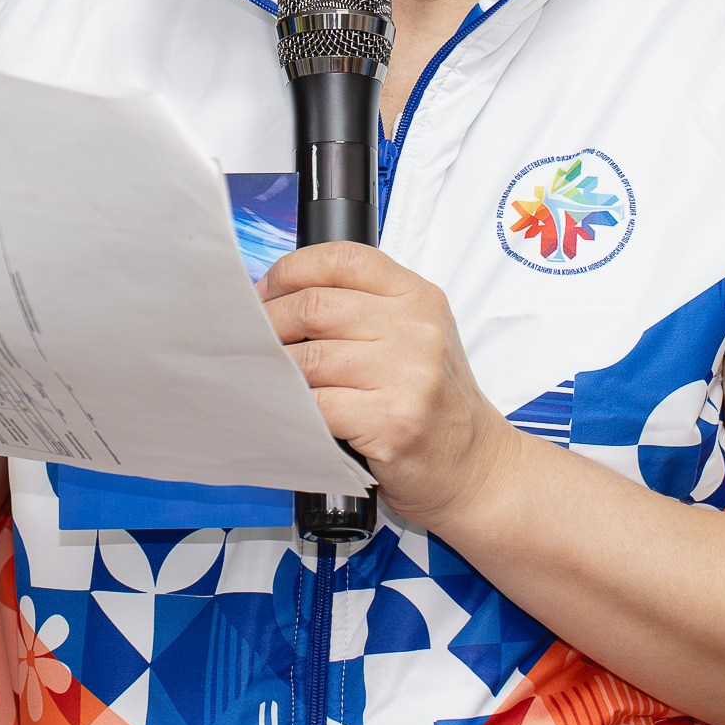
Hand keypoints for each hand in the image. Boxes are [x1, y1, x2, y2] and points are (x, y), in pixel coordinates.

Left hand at [259, 242, 519, 527]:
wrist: (474, 465)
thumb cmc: (433, 402)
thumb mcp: (416, 336)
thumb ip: (363, 309)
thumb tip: (280, 298)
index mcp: (418, 298)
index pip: (343, 259)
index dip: (291, 271)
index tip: (266, 292)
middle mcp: (417, 330)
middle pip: (315, 306)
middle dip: (269, 323)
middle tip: (251, 340)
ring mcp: (408, 376)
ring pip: (309, 358)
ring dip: (275, 370)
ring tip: (266, 377)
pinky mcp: (392, 422)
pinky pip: (318, 405)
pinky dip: (292, 408)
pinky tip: (288, 410)